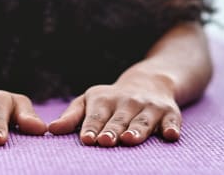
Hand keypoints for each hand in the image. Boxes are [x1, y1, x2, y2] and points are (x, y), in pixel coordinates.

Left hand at [48, 73, 181, 145]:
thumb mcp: (88, 102)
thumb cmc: (110, 101)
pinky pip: (173, 121)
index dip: (91, 127)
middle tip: (105, 141)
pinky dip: (172, 127)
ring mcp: (149, 107)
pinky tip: (171, 135)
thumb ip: (71, 117)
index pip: (96, 117)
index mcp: (104, 100)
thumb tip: (50, 130)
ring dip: (137, 130)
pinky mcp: (170, 113)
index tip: (86, 139)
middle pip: (119, 119)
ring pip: (143, 120)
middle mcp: (127, 102)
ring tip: (130, 139)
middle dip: (112, 130)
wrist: (148, 82)